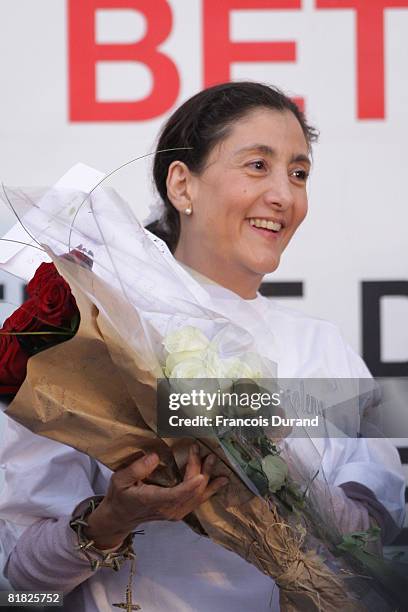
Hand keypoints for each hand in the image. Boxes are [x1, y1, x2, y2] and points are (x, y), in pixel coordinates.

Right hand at [84, 444, 227, 548]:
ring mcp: (175, 513)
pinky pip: (196, 502)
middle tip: (207, 454)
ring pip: (197, 498)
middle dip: (201, 472)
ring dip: (208, 482)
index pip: (176, 494)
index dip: (190, 485)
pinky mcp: (179, 511)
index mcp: (153, 501)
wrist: (120, 517)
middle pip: (190, 492)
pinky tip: (218, 483)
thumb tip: (156, 457)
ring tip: (221, 470)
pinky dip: (208, 491)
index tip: (201, 475)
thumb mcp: (120, 480)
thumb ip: (136, 469)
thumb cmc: (119, 496)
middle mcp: (168, 509)